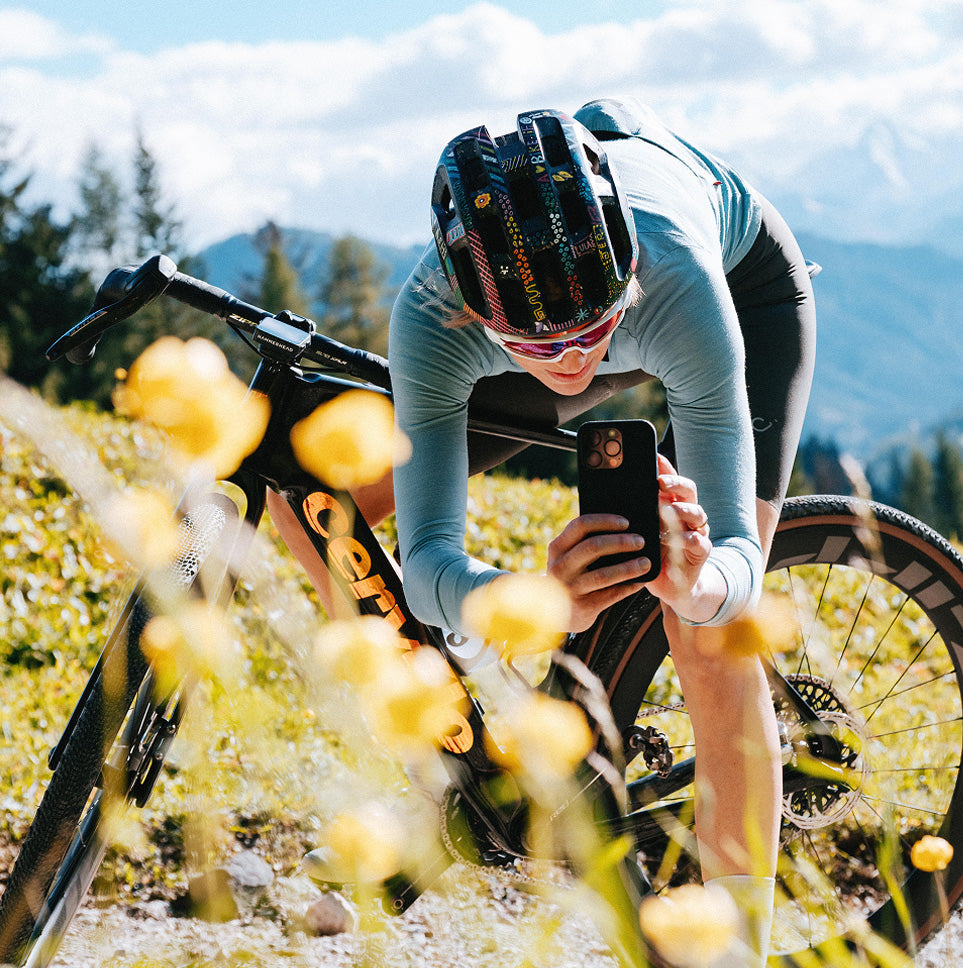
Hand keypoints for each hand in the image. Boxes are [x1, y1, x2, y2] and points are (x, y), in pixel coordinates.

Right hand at [547, 513, 650, 631]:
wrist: (553, 614)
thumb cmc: (570, 576)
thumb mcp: (567, 558)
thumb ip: (584, 543)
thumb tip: (624, 530)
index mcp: (557, 548)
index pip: (580, 525)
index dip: (605, 521)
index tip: (626, 522)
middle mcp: (560, 567)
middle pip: (593, 547)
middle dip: (620, 542)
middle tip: (640, 541)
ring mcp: (570, 588)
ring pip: (603, 575)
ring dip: (628, 567)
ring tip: (646, 563)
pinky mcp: (582, 607)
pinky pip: (611, 595)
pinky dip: (628, 587)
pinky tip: (641, 582)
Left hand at [643, 454, 719, 622]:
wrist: (670, 584)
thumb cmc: (650, 553)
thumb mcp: (637, 531)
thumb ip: (629, 513)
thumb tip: (601, 495)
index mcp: (670, 503)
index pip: (669, 478)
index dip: (663, 466)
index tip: (653, 454)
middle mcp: (686, 514)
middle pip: (688, 490)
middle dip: (674, 483)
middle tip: (660, 482)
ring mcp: (696, 531)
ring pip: (697, 513)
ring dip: (682, 510)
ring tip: (667, 510)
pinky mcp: (700, 552)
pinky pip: (699, 541)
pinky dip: (689, 538)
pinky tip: (678, 538)